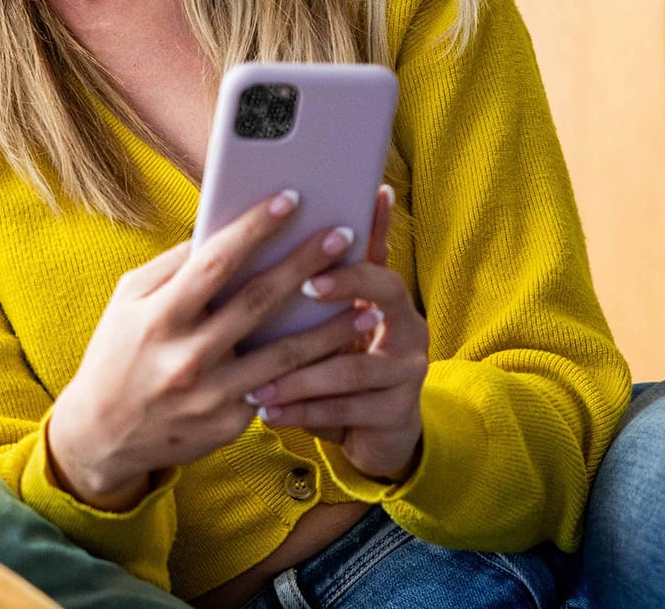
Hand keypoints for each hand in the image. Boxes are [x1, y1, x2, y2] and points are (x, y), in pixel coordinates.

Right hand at [45, 190, 371, 508]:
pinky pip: (278, 390)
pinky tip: (342, 351)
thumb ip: (174, 266)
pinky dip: (312, 369)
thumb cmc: (119, 353)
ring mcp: (210, 395)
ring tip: (368, 306)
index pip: (215, 262)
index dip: (255, 227)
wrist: (100, 436)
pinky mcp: (228, 424)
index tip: (292, 198)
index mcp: (159, 317)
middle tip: (345, 235)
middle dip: (306, 264)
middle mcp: (186, 356)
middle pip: (260, 302)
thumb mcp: (128, 301)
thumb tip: (223, 228)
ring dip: (332, 330)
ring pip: (286, 356)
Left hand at [248, 184, 430, 482]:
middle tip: (304, 284)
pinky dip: (302, 411)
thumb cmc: (339, 371)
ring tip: (256, 382)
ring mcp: (407, 371)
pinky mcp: (397, 412)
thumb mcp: (330, 333)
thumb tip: (259, 250)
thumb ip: (313, 298)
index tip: (335, 229)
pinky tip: (268, 411)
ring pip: (353, 367)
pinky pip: (345, 408)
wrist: (377, 436)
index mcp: (389, 301)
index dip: (369, 232)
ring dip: (300, 376)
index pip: (382, 255)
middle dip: (347, 284)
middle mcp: (408, 328)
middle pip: (387, 293)